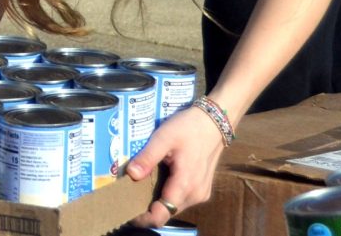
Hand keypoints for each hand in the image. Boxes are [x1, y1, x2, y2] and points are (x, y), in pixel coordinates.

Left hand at [124, 102, 225, 226]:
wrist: (213, 122)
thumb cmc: (188, 128)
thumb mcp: (163, 137)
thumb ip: (148, 157)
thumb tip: (130, 175)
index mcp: (185, 185)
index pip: (161, 215)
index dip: (143, 218)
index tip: (126, 211)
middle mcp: (195, 195)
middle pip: (167, 212)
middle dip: (147, 209)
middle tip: (128, 195)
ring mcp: (201, 194)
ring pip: (174, 207)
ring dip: (158, 201)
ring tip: (140, 186)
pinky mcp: (202, 190)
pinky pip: (181, 199)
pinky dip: (168, 195)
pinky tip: (158, 180)